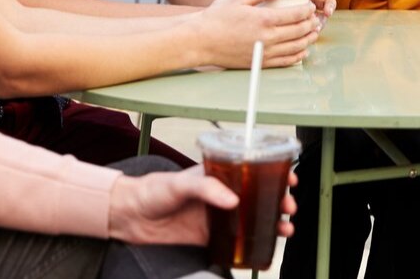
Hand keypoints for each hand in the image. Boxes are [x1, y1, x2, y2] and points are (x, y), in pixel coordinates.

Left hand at [107, 167, 298, 244]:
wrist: (130, 216)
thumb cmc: (151, 190)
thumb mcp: (179, 182)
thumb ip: (205, 187)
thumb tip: (231, 199)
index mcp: (217, 173)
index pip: (252, 168)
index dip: (274, 172)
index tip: (289, 178)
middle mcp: (221, 194)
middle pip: (259, 195)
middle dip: (279, 200)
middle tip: (288, 207)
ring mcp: (217, 216)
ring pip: (253, 219)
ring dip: (272, 223)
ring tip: (285, 229)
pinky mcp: (210, 237)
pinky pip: (237, 242)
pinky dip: (253, 246)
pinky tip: (263, 249)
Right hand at [196, 0, 319, 67]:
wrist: (202, 41)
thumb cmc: (217, 19)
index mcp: (264, 19)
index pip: (295, 15)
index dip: (307, 10)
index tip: (310, 6)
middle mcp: (267, 38)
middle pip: (299, 31)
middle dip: (311, 24)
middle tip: (316, 19)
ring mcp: (264, 52)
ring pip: (296, 47)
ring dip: (308, 40)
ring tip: (313, 33)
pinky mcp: (259, 63)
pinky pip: (285, 61)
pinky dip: (297, 56)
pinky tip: (301, 51)